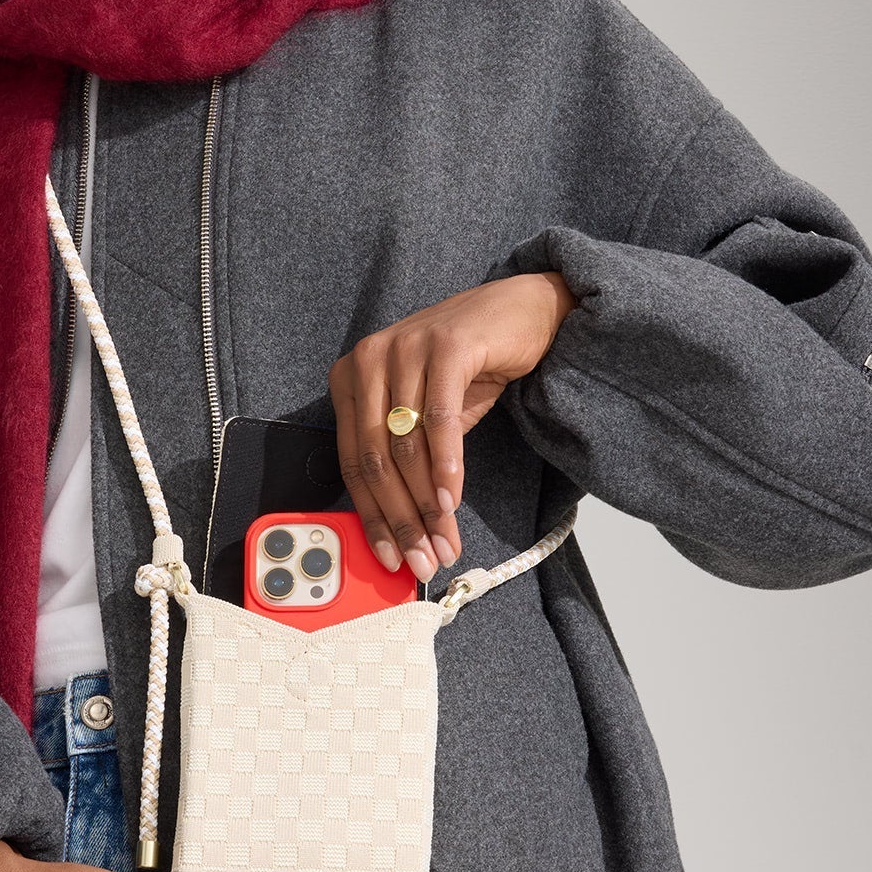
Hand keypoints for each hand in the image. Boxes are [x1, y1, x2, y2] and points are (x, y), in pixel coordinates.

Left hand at [329, 271, 574, 581]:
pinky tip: (454, 498)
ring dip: (427, 502)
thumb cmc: (469, 368)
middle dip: (400, 519)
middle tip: (421, 559)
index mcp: (350, 377)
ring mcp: (404, 347)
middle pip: (375, 458)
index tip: (388, 557)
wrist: (520, 313)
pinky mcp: (444, 345)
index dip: (371, 516)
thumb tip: (406, 531)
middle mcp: (368, 359)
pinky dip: (446, 466)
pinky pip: (439, 419)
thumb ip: (407, 462)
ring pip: (405, 445)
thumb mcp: (425, 415)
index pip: (353, 461)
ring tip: (444, 539)